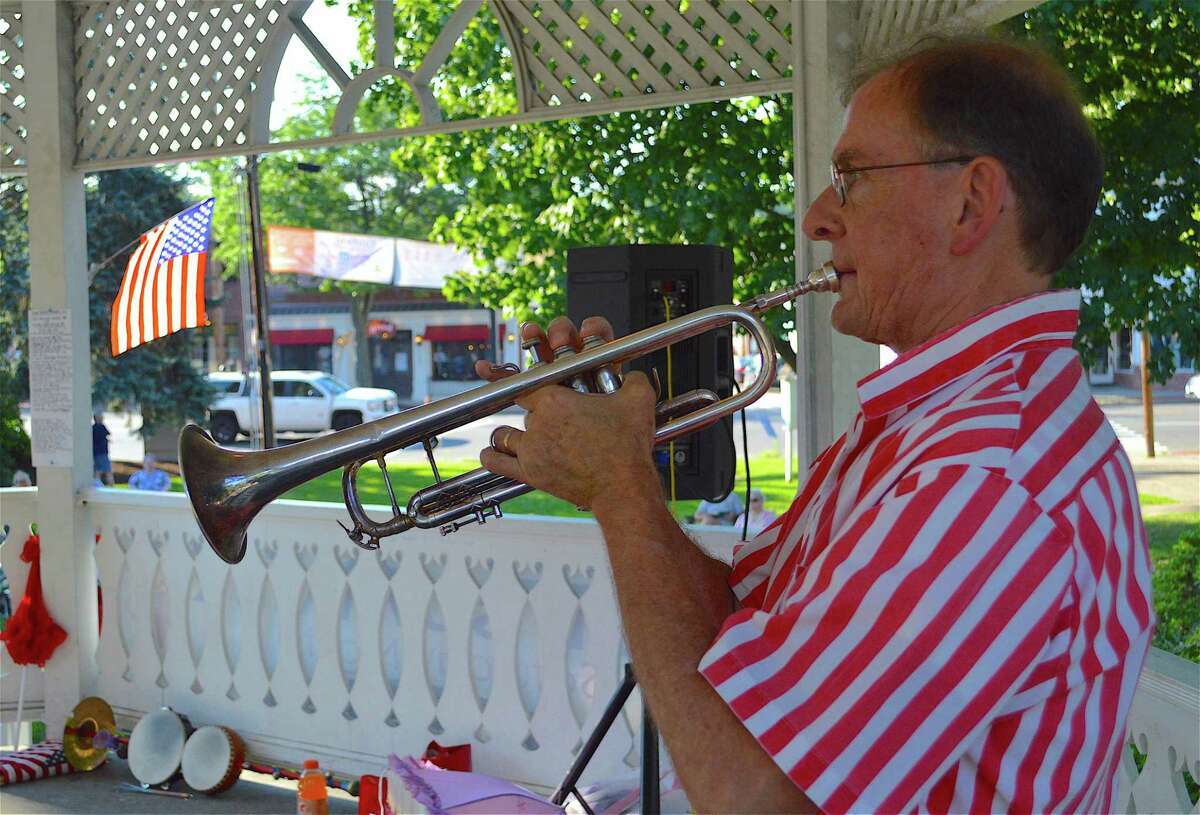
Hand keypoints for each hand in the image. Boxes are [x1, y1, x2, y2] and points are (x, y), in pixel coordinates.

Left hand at [479, 316, 660, 511]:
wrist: (623, 486)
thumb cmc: (628, 445)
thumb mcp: (638, 400)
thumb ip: (634, 379)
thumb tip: (634, 375)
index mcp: (555, 399)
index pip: (529, 382)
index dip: (531, 384)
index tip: (533, 385)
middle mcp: (537, 422)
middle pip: (525, 411)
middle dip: (537, 414)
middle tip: (557, 422)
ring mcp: (531, 449)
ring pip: (506, 435)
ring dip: (512, 435)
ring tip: (526, 438)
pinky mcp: (529, 473)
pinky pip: (497, 461)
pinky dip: (492, 455)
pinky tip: (490, 452)